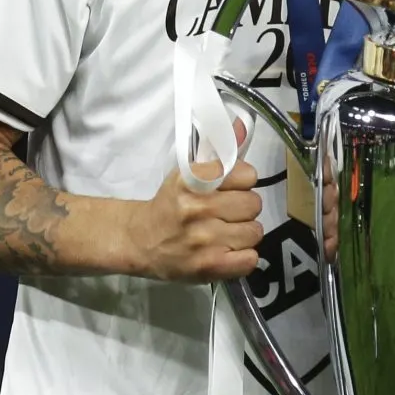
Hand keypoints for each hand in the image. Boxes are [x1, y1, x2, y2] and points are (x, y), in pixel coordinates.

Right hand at [126, 154, 263, 281]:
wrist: (140, 240)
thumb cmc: (169, 205)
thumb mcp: (187, 175)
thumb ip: (217, 157)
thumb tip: (244, 128)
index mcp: (193, 180)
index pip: (247, 175)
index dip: (242, 183)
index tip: (231, 189)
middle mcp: (199, 208)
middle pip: (253, 204)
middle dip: (244, 209)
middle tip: (228, 214)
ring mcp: (205, 239)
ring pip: (255, 231)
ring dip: (244, 233)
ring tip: (227, 233)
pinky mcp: (210, 266)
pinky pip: (250, 259)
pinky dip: (243, 257)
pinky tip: (228, 251)